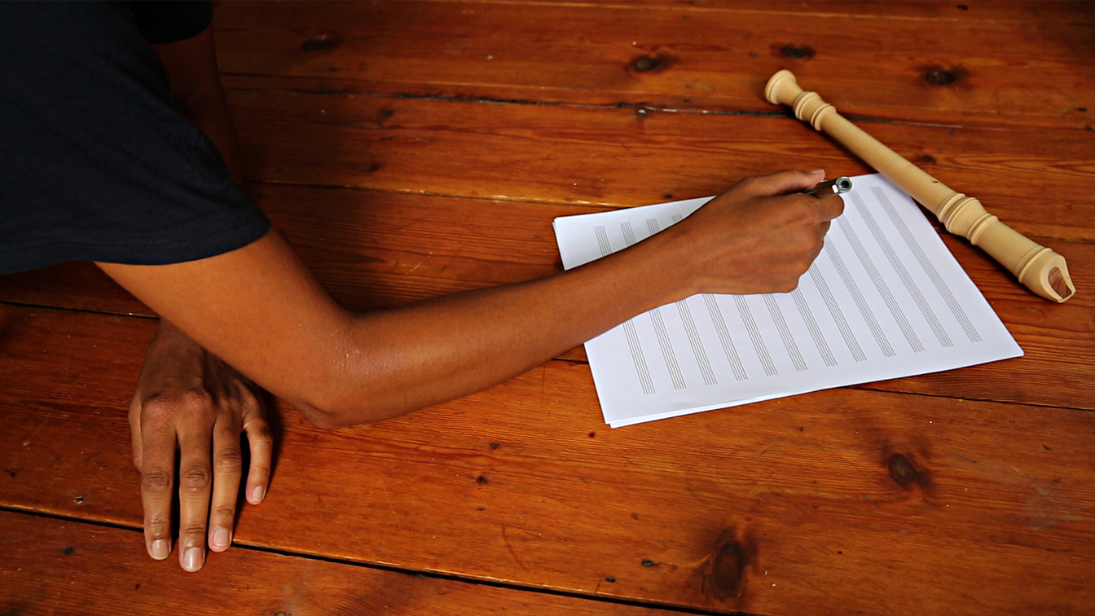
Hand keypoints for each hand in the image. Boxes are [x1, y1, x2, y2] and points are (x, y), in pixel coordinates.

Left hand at [128, 319, 272, 571]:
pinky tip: (255, 499)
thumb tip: (156, 491)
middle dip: (191, 524)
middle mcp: (194, 412)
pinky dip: (260, 470)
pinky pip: (261, 441)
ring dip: (224, 508)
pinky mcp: (254, 403)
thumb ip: (144, 445)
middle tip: (192, 561)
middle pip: (193, 478)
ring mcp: (228, 407)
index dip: (156, 516)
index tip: (157, 548)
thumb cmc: (165, 368)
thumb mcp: (138, 401)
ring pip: (228, 467)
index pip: (155, 476)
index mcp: (158, 413)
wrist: (201, 322)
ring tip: (219, 542)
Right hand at [666, 169, 844, 294]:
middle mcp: (807, 241)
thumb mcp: (754, 186)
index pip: (836, 204)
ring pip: (810, 246)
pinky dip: (784, 259)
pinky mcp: (788, 283)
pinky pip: (796, 265)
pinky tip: (759, 252)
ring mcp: (799, 265)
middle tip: (773, 216)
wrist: (695, 258)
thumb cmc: (719, 222)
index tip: (810, 198)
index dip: (822, 198)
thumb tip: (816, 175)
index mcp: (803, 213)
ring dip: (795, 239)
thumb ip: (793, 178)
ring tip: (762, 235)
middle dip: (806, 218)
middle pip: (823, 225)